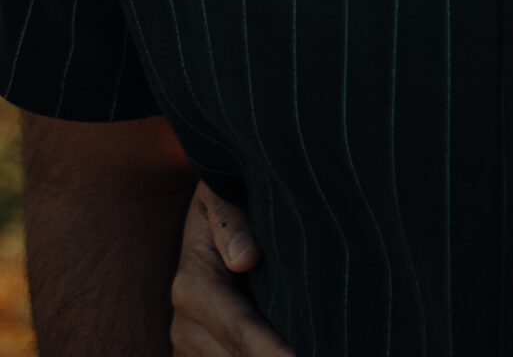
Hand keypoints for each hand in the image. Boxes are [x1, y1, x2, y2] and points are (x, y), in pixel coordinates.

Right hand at [170, 182, 293, 356]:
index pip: (238, 329)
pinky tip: (284, 349)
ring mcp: (190, 344)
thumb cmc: (227, 192)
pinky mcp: (199, 353)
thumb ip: (229, 217)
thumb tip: (244, 258)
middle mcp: (185, 323)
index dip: (270, 350)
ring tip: (309, 348)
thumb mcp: (221, 190)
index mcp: (192, 286)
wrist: (215, 210)